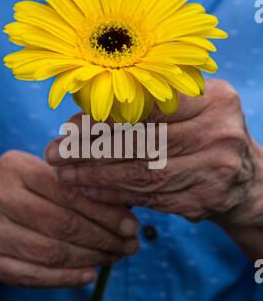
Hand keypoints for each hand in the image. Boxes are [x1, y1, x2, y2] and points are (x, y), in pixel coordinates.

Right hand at [0, 151, 138, 286]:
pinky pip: (34, 276)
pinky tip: (90, 275)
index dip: (105, 211)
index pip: (69, 192)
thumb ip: (73, 186)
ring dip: (92, 259)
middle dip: (105, 238)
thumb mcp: (37, 176)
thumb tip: (125, 207)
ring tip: (115, 258)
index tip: (132, 224)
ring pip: (52, 253)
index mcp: (14, 167)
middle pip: (63, 224)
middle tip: (131, 245)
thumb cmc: (16, 194)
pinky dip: (67, 278)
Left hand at [46, 80, 262, 256]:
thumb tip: (85, 112)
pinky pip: (150, 198)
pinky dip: (115, 195)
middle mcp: (219, 133)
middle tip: (56, 153)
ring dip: (96, 176)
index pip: (149, 106)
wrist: (244, 177)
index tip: (69, 127)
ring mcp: (215, 170)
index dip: (105, 117)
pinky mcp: (204, 200)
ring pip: (142, 173)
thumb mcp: (190, 108)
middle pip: (142, 142)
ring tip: (65, 174)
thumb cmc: (204, 132)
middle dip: (91, 149)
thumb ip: (149, 105)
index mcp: (214, 99)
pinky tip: (89, 191)